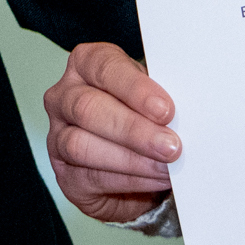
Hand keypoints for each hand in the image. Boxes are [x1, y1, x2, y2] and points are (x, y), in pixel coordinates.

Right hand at [42, 40, 179, 225]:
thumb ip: (160, 101)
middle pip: (88, 108)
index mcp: (86, 65)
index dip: (135, 89)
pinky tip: (155, 180)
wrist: (138, 164)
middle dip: (133, 129)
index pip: (104, 67)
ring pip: (82, 145)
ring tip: (165, 167)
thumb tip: (187, 114)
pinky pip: (91, 177)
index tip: (166, 109)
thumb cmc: (145, 118)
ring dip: (131, 159)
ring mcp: (57, 136)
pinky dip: (130, 179)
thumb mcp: (153, 99)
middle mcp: (64, 97)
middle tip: (170, 145)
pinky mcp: (64, 174)